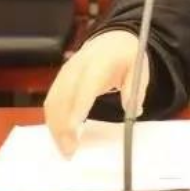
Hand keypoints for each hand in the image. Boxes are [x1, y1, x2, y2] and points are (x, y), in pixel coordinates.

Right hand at [43, 31, 149, 157]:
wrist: (113, 38)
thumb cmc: (127, 57)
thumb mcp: (139, 70)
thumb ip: (135, 90)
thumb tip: (133, 112)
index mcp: (99, 63)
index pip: (84, 87)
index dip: (77, 108)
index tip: (73, 130)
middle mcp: (77, 68)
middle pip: (62, 98)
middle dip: (61, 126)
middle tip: (69, 151)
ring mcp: (65, 73)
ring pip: (52, 102)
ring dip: (54, 126)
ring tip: (64, 148)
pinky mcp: (60, 78)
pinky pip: (51, 100)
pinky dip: (52, 120)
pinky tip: (60, 135)